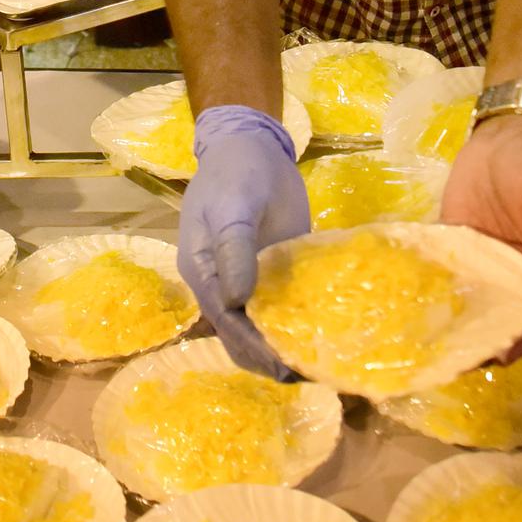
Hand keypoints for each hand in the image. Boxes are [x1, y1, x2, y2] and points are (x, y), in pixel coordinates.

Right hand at [178, 105, 311, 379]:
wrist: (252, 144)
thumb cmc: (237, 172)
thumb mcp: (234, 206)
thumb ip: (234, 249)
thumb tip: (236, 301)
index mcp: (202, 271)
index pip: (226, 320)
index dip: (252, 345)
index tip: (281, 366)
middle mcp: (221, 285)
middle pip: (238, 334)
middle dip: (267, 358)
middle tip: (306, 376)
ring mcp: (247, 281)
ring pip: (257, 328)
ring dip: (280, 350)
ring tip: (316, 370)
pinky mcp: (272, 273)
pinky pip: (279, 307)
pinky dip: (293, 327)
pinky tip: (319, 341)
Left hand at [439, 113, 521, 360]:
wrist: (507, 130)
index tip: (504, 356)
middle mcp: (521, 272)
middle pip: (507, 314)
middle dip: (487, 339)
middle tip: (459, 363)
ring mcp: (488, 260)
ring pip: (476, 300)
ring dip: (459, 323)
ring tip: (433, 349)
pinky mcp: (458, 245)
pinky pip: (447, 273)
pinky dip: (434, 291)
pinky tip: (414, 309)